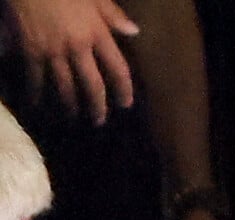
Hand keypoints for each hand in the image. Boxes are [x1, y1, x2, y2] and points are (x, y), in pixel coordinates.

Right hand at [5, 0, 138, 124]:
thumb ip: (113, 15)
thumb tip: (134, 32)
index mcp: (96, 32)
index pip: (118, 69)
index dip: (124, 89)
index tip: (126, 104)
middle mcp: (78, 46)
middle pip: (92, 86)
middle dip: (97, 107)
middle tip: (98, 121)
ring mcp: (53, 50)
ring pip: (65, 87)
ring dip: (70, 106)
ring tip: (73, 117)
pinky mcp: (30, 49)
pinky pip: (35, 77)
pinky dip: (35, 93)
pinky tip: (37, 105)